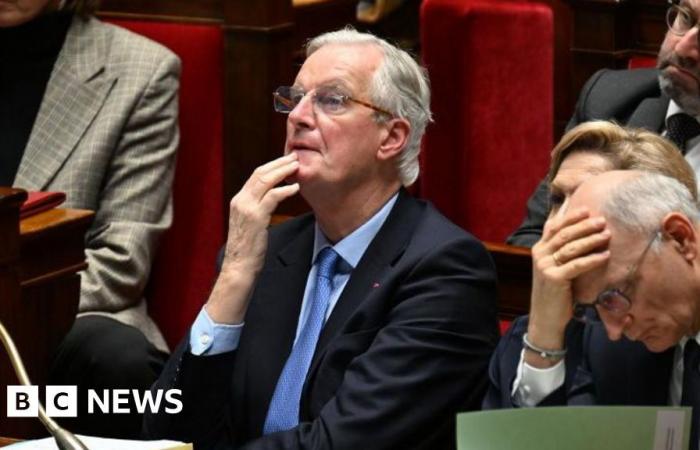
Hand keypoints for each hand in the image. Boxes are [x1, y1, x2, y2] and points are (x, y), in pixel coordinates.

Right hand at [206, 153, 299, 323]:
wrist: (239, 266)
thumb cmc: (248, 248)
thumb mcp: (251, 223)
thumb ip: (258, 209)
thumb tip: (272, 199)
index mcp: (238, 201)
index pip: (255, 176)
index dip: (272, 166)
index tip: (286, 161)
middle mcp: (240, 201)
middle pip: (260, 173)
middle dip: (279, 163)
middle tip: (295, 157)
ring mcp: (246, 208)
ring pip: (265, 180)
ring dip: (283, 171)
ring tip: (297, 166)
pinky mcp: (255, 218)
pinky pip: (272, 197)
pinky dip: (284, 190)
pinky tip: (295, 188)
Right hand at [525, 208, 610, 366]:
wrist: (545, 318)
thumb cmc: (555, 293)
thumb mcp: (555, 268)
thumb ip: (562, 252)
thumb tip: (582, 235)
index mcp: (539, 249)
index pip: (554, 226)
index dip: (570, 216)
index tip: (587, 210)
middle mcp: (540, 255)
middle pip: (564, 234)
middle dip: (584, 225)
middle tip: (602, 220)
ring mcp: (545, 266)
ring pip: (570, 247)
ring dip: (590, 239)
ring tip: (607, 234)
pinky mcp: (554, 279)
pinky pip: (576, 265)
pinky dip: (592, 259)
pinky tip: (605, 255)